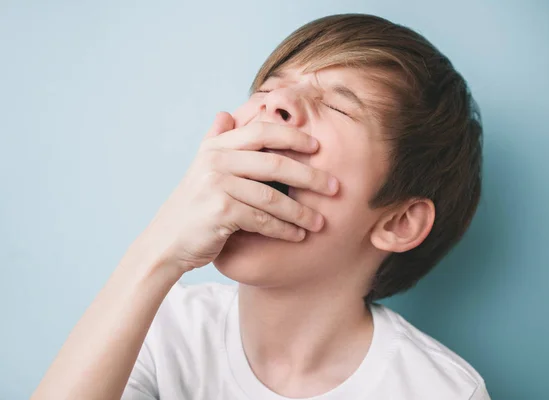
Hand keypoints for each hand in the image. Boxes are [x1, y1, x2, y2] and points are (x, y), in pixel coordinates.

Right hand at [133, 112, 338, 273]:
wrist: (166, 242)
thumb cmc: (191, 207)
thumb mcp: (200, 169)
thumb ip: (215, 140)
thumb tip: (225, 113)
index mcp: (215, 146)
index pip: (262, 132)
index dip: (293, 136)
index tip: (319, 146)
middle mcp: (215, 160)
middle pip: (275, 163)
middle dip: (310, 176)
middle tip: (335, 187)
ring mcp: (216, 184)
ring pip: (272, 196)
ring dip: (301, 211)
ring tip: (320, 222)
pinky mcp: (220, 211)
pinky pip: (263, 219)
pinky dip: (284, 229)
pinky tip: (298, 235)